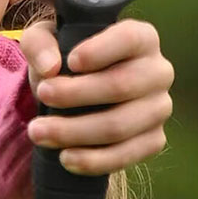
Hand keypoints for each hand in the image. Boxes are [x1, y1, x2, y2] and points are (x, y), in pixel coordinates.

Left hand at [21, 18, 173, 174]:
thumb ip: (39, 43)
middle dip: (74, 95)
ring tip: (37, 132)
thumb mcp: (46, 40)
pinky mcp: (154, 139)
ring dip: (73, 132)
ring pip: (119, 125)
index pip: (129, 39)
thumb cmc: (65, 58)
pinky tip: (65, 158)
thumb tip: (50, 68)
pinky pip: (126, 155)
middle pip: (120, 86)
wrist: (76, 94)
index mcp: (141, 38)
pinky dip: (93, 160)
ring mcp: (159, 108)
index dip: (99, 51)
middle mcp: (159, 71)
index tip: (70, 63)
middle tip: (41, 97)